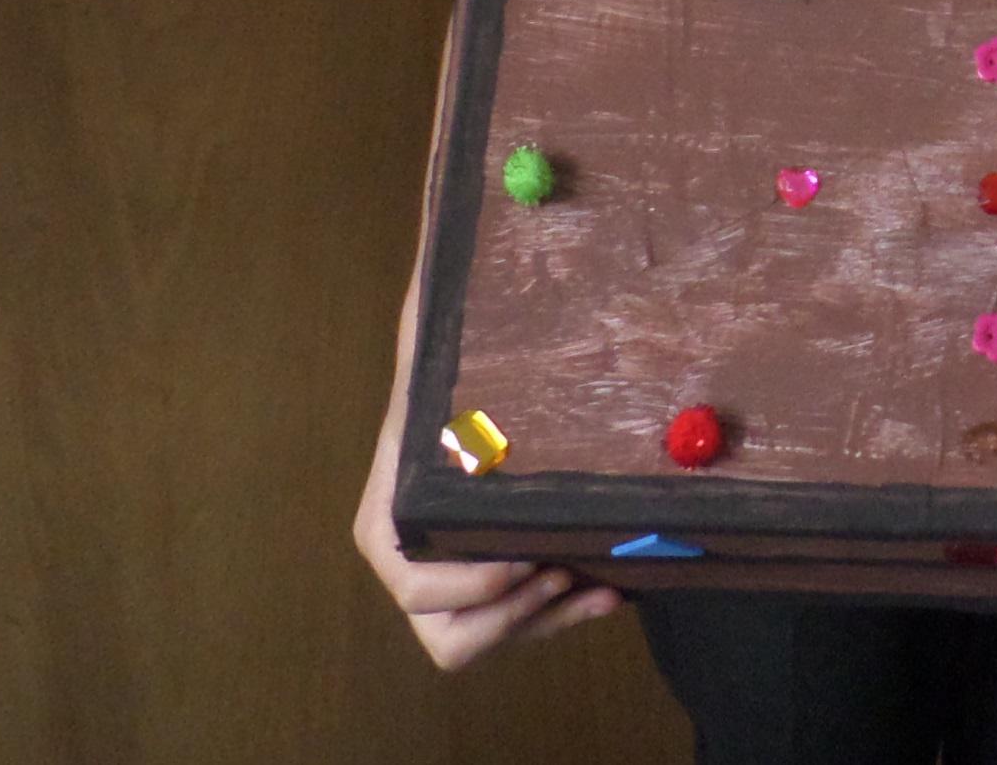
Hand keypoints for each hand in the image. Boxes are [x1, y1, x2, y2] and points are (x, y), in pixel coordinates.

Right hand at [353, 387, 620, 669]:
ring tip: (603, 591)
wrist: (458, 394)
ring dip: (550, 620)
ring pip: (497, 636)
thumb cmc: (443, 390)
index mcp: (387, 532)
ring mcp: (453, 590)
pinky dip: (565, 613)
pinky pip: (524, 620)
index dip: (471, 587)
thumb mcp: (429, 388)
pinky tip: (609, 593)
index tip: (526, 556)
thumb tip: (443, 357)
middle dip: (510, 615)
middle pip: (452, 639)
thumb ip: (435, 390)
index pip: (417, 591)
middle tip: (560, 573)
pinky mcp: (492, 590)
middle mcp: (412, 573)